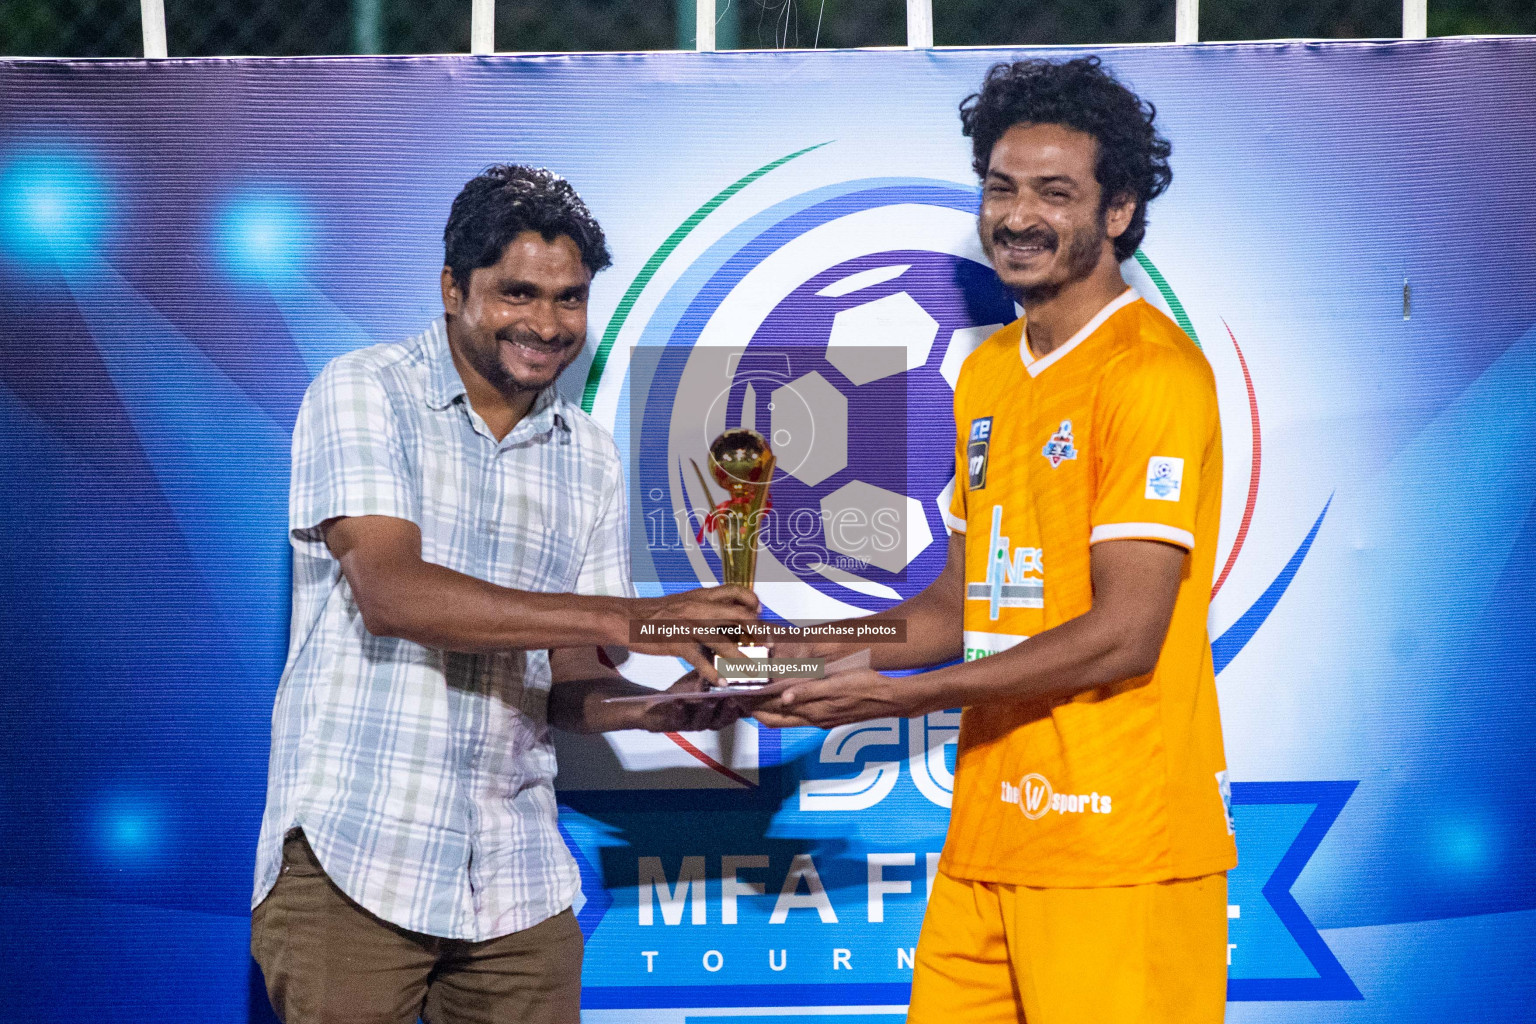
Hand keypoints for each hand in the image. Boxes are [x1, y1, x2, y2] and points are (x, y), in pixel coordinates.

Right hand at [629, 586, 760, 681]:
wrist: (628, 617)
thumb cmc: (659, 612)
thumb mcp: (686, 602)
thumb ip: (708, 607)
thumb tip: (732, 617)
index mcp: (702, 595)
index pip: (736, 591)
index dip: (753, 602)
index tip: (760, 614)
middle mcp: (699, 607)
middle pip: (739, 615)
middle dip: (757, 633)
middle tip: (766, 647)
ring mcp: (689, 625)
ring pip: (724, 642)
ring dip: (742, 659)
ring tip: (753, 672)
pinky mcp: (677, 643)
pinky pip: (700, 660)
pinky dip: (713, 672)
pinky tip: (722, 682)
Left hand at [629, 671, 750, 732]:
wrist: (659, 706)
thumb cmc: (687, 691)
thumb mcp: (706, 680)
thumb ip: (720, 671)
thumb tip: (737, 650)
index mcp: (722, 712)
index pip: (739, 711)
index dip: (747, 705)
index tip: (752, 694)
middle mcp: (711, 721)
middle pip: (725, 718)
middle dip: (730, 709)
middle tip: (734, 698)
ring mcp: (693, 723)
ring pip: (704, 720)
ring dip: (708, 709)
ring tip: (710, 698)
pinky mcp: (675, 724)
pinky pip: (678, 719)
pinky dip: (680, 710)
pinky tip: (679, 701)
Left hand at [752, 668, 927, 728]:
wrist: (890, 697)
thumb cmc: (865, 687)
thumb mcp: (837, 685)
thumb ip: (809, 692)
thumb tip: (783, 698)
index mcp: (813, 713)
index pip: (773, 715)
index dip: (753, 706)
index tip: (738, 694)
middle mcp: (813, 719)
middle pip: (775, 719)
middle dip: (755, 707)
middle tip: (739, 692)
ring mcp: (821, 718)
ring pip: (786, 716)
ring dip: (769, 705)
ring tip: (755, 690)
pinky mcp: (828, 714)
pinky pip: (799, 712)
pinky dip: (785, 704)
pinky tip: (783, 692)